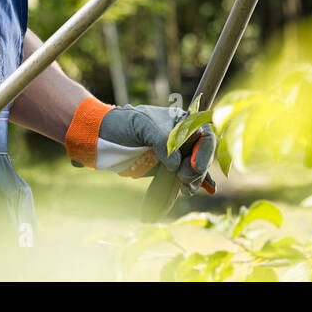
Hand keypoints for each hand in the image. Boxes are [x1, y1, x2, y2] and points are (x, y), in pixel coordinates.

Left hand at [65, 97, 216, 194]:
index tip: (193, 167)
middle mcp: (182, 137)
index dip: (203, 151)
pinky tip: (208, 190)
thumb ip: (162, 141)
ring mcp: (176, 154)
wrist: (102, 139)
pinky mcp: (169, 169)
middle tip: (185, 180)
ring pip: (196, 168)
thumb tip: (176, 164)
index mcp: (180, 122)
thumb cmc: (122, 125)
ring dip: (195, 180)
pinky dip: (198, 183)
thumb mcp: (143, 126)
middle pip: (203, 153)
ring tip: (186, 189)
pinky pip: (188, 176)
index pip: (204, 133)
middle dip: (198, 168)